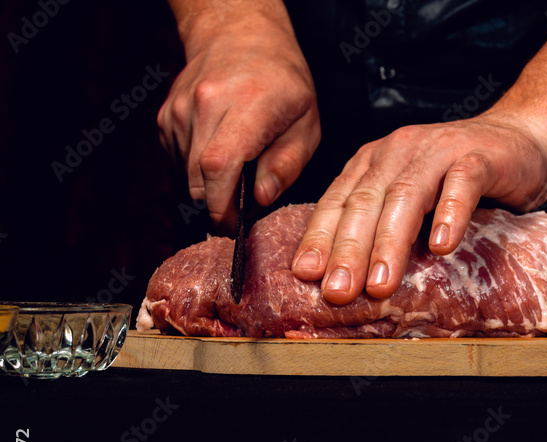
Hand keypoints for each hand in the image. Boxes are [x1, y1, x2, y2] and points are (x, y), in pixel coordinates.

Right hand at [157, 11, 319, 230]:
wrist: (240, 37)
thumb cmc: (281, 82)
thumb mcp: (306, 124)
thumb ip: (287, 164)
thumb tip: (261, 198)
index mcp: (246, 106)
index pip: (219, 165)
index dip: (222, 204)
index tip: (234, 224)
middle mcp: (206, 105)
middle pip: (197, 178)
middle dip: (218, 205)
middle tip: (243, 207)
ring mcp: (179, 110)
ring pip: (185, 174)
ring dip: (210, 186)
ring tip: (238, 167)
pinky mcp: (166, 117)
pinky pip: (178, 161)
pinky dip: (197, 169)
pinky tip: (220, 150)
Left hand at [291, 113, 546, 303]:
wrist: (521, 141)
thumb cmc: (462, 180)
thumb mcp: (412, 203)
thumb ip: (384, 229)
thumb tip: (347, 281)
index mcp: (374, 163)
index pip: (339, 202)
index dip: (320, 238)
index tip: (306, 276)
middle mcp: (399, 152)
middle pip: (366, 202)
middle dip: (348, 250)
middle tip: (337, 291)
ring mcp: (439, 151)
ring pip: (406, 196)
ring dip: (391, 243)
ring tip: (381, 283)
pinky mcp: (479, 157)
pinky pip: (462, 184)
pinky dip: (450, 214)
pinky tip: (442, 245)